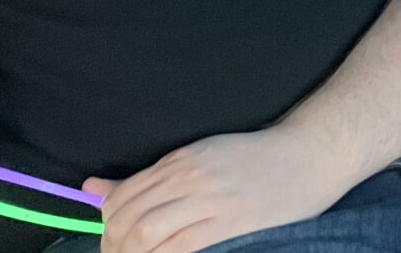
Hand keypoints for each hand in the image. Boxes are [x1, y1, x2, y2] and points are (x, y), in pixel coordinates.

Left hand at [84, 126, 342, 252]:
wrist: (308, 156)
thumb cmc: (254, 160)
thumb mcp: (198, 158)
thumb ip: (146, 177)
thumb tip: (92, 186)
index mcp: (180, 160)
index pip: (122, 197)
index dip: (107, 227)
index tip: (113, 243)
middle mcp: (190, 177)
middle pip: (129, 219)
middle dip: (115, 246)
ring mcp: (209, 199)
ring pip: (147, 233)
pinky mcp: (228, 222)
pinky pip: (179, 247)